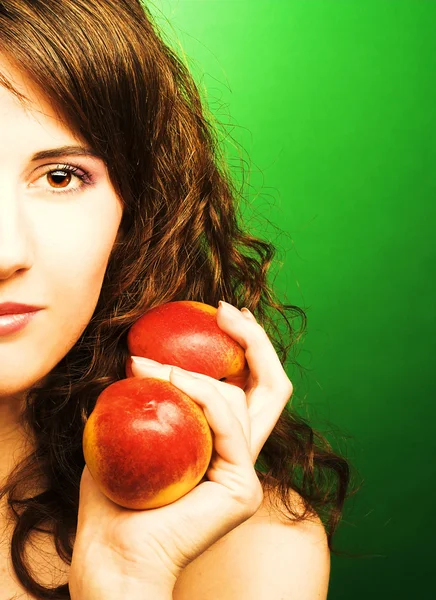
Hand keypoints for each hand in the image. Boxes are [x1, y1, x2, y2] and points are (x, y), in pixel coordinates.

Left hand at [69, 301, 293, 597]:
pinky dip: (201, 391)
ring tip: (142, 362)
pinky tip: (168, 377)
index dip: (248, 346)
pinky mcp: (241, 485)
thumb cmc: (115, 491)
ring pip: (246, 397)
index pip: (253, 386)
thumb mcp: (130, 426)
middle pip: (273, 386)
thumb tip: (140, 352)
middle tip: (225, 308)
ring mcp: (245, 470)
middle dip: (255, 339)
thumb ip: (148, 395)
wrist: (111, 550)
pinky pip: (228, 422)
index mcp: (223, 440)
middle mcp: (242, 451)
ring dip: (194, 367)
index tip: (220, 313)